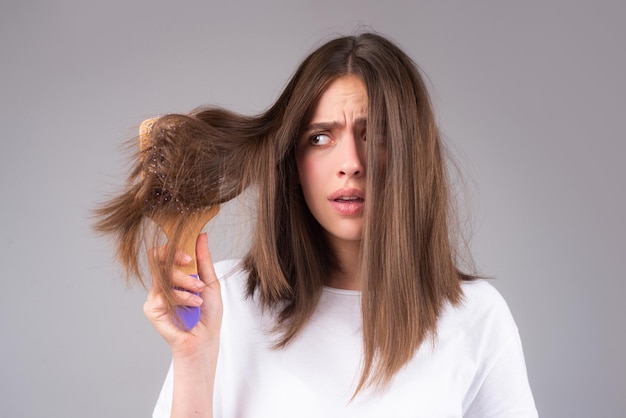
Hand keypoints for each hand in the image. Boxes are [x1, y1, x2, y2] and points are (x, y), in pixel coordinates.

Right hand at [144, 233, 222, 357]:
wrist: (205, 339)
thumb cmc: (208, 313)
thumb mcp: (210, 282)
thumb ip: (204, 259)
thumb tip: (201, 235)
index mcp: (175, 275)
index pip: (165, 253)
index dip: (174, 249)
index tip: (189, 255)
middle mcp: (162, 283)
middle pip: (158, 258)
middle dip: (175, 258)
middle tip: (190, 264)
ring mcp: (155, 295)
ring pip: (162, 275)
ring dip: (185, 282)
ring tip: (199, 294)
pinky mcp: (152, 308)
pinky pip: (162, 293)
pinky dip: (181, 297)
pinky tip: (192, 305)